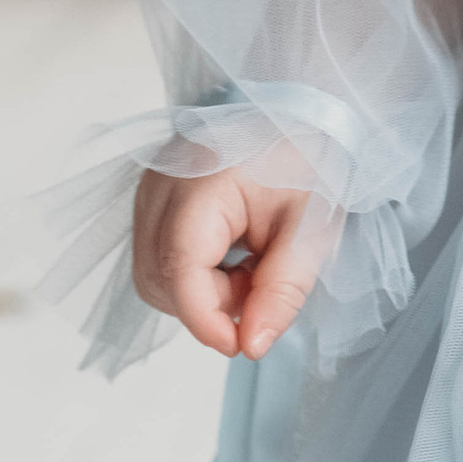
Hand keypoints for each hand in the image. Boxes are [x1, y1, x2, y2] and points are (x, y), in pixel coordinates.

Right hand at [131, 163, 320, 360]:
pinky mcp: (153, 199)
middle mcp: (162, 182)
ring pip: (152, 274)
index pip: (180, 266)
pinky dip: (193, 275)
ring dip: (200, 292)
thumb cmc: (310, 163)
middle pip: (159, 277)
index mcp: (203, 180)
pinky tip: (233, 258)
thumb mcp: (312, 230)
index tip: (240, 344)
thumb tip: (250, 346)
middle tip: (262, 287)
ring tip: (251, 269)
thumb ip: (282, 290)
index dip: (205, 318)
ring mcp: (150, 189)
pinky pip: (157, 258)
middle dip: (209, 304)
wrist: (303, 115)